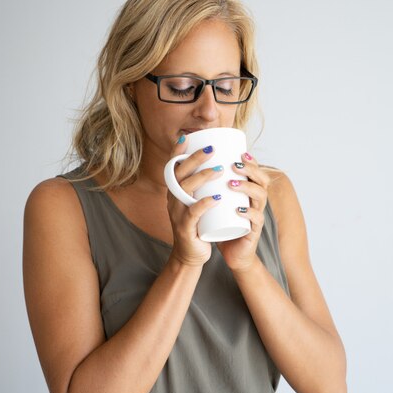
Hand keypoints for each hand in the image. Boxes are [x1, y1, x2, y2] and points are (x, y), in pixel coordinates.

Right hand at [167, 136, 223, 266]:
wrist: (191, 255)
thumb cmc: (199, 224)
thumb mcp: (196, 201)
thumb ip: (202, 185)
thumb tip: (219, 161)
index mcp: (174, 192)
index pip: (173, 167)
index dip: (177, 151)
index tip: (188, 137)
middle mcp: (172, 200)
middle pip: (180, 174)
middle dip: (195, 159)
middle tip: (212, 149)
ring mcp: (177, 214)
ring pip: (186, 190)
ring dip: (202, 177)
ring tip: (220, 170)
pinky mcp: (186, 228)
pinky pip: (193, 213)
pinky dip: (204, 204)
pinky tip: (216, 198)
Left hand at [216, 152, 270, 271]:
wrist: (229, 253)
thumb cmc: (220, 223)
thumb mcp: (214, 201)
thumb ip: (206, 185)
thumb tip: (188, 162)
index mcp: (249, 192)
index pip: (256, 171)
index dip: (251, 161)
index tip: (240, 152)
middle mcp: (256, 201)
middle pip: (262, 180)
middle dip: (250, 170)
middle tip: (234, 165)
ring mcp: (256, 216)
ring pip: (260, 197)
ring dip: (247, 187)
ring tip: (231, 183)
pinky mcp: (253, 232)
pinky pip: (255, 220)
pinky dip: (248, 213)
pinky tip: (239, 209)